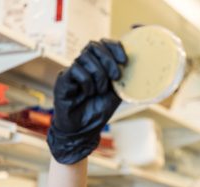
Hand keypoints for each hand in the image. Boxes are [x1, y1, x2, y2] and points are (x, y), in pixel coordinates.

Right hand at [47, 39, 127, 163]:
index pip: (103, 44)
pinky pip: (76, 70)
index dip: (114, 47)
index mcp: (98, 65)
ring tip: (101, 90)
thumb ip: (123, 79)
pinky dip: (87, 82)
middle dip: (108, 59)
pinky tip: (88, 93)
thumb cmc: (99, 109)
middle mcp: (84, 65)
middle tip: (116, 77)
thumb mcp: (117, 92)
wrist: (84, 128)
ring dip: (99, 74)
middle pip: (94, 46)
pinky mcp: (64, 79)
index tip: (125, 60)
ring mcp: (73, 71)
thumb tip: (136, 66)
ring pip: (86, 57)